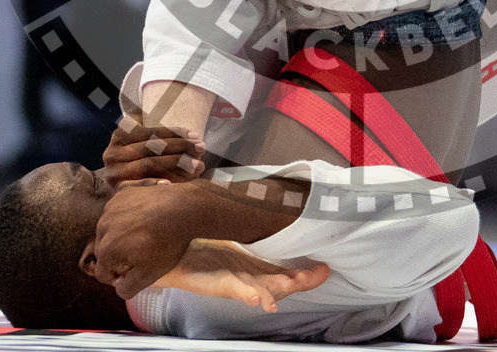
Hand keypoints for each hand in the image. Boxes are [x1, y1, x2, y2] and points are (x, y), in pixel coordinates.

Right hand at [94, 179, 196, 297]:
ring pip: (110, 225)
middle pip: (104, 248)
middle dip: (118, 253)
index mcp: (105, 248)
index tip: (134, 271)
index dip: (118, 276)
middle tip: (140, 251)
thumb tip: (118, 286)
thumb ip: (127, 288)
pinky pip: (119, 204)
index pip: (102, 272)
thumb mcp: (148, 276)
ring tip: (144, 231)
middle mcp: (102, 225)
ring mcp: (113, 204)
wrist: (184, 207)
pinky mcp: (125, 189)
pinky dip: (127, 209)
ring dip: (121, 231)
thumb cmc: (166, 243)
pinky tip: (143, 211)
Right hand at [102, 115, 205, 187]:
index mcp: (120, 134)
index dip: (175, 132)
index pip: (153, 131)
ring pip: (149, 164)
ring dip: (177, 164)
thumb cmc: (141, 156)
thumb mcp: (143, 137)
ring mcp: (114, 172)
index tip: (196, 135)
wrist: (120, 181)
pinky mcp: (117, 190)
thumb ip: (157, 128)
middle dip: (181, 146)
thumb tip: (189, 129)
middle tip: (202, 147)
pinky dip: (154, 184)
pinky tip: (172, 185)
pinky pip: (137, 186)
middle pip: (153, 147)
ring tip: (199, 164)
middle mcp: (113, 152)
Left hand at [154, 239, 328, 312]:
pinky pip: (233, 288)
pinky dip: (247, 294)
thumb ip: (251, 222)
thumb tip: (272, 200)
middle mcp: (246, 277)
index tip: (325, 268)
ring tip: (293, 286)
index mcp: (252, 267)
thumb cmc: (199, 243)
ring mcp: (231, 281)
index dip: (305, 273)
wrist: (171, 253)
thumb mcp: (231, 231)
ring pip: (260, 288)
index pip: (284, 273)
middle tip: (320, 274)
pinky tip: (255, 297)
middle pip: (279, 283)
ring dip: (276, 290)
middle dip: (301, 281)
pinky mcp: (214, 283)